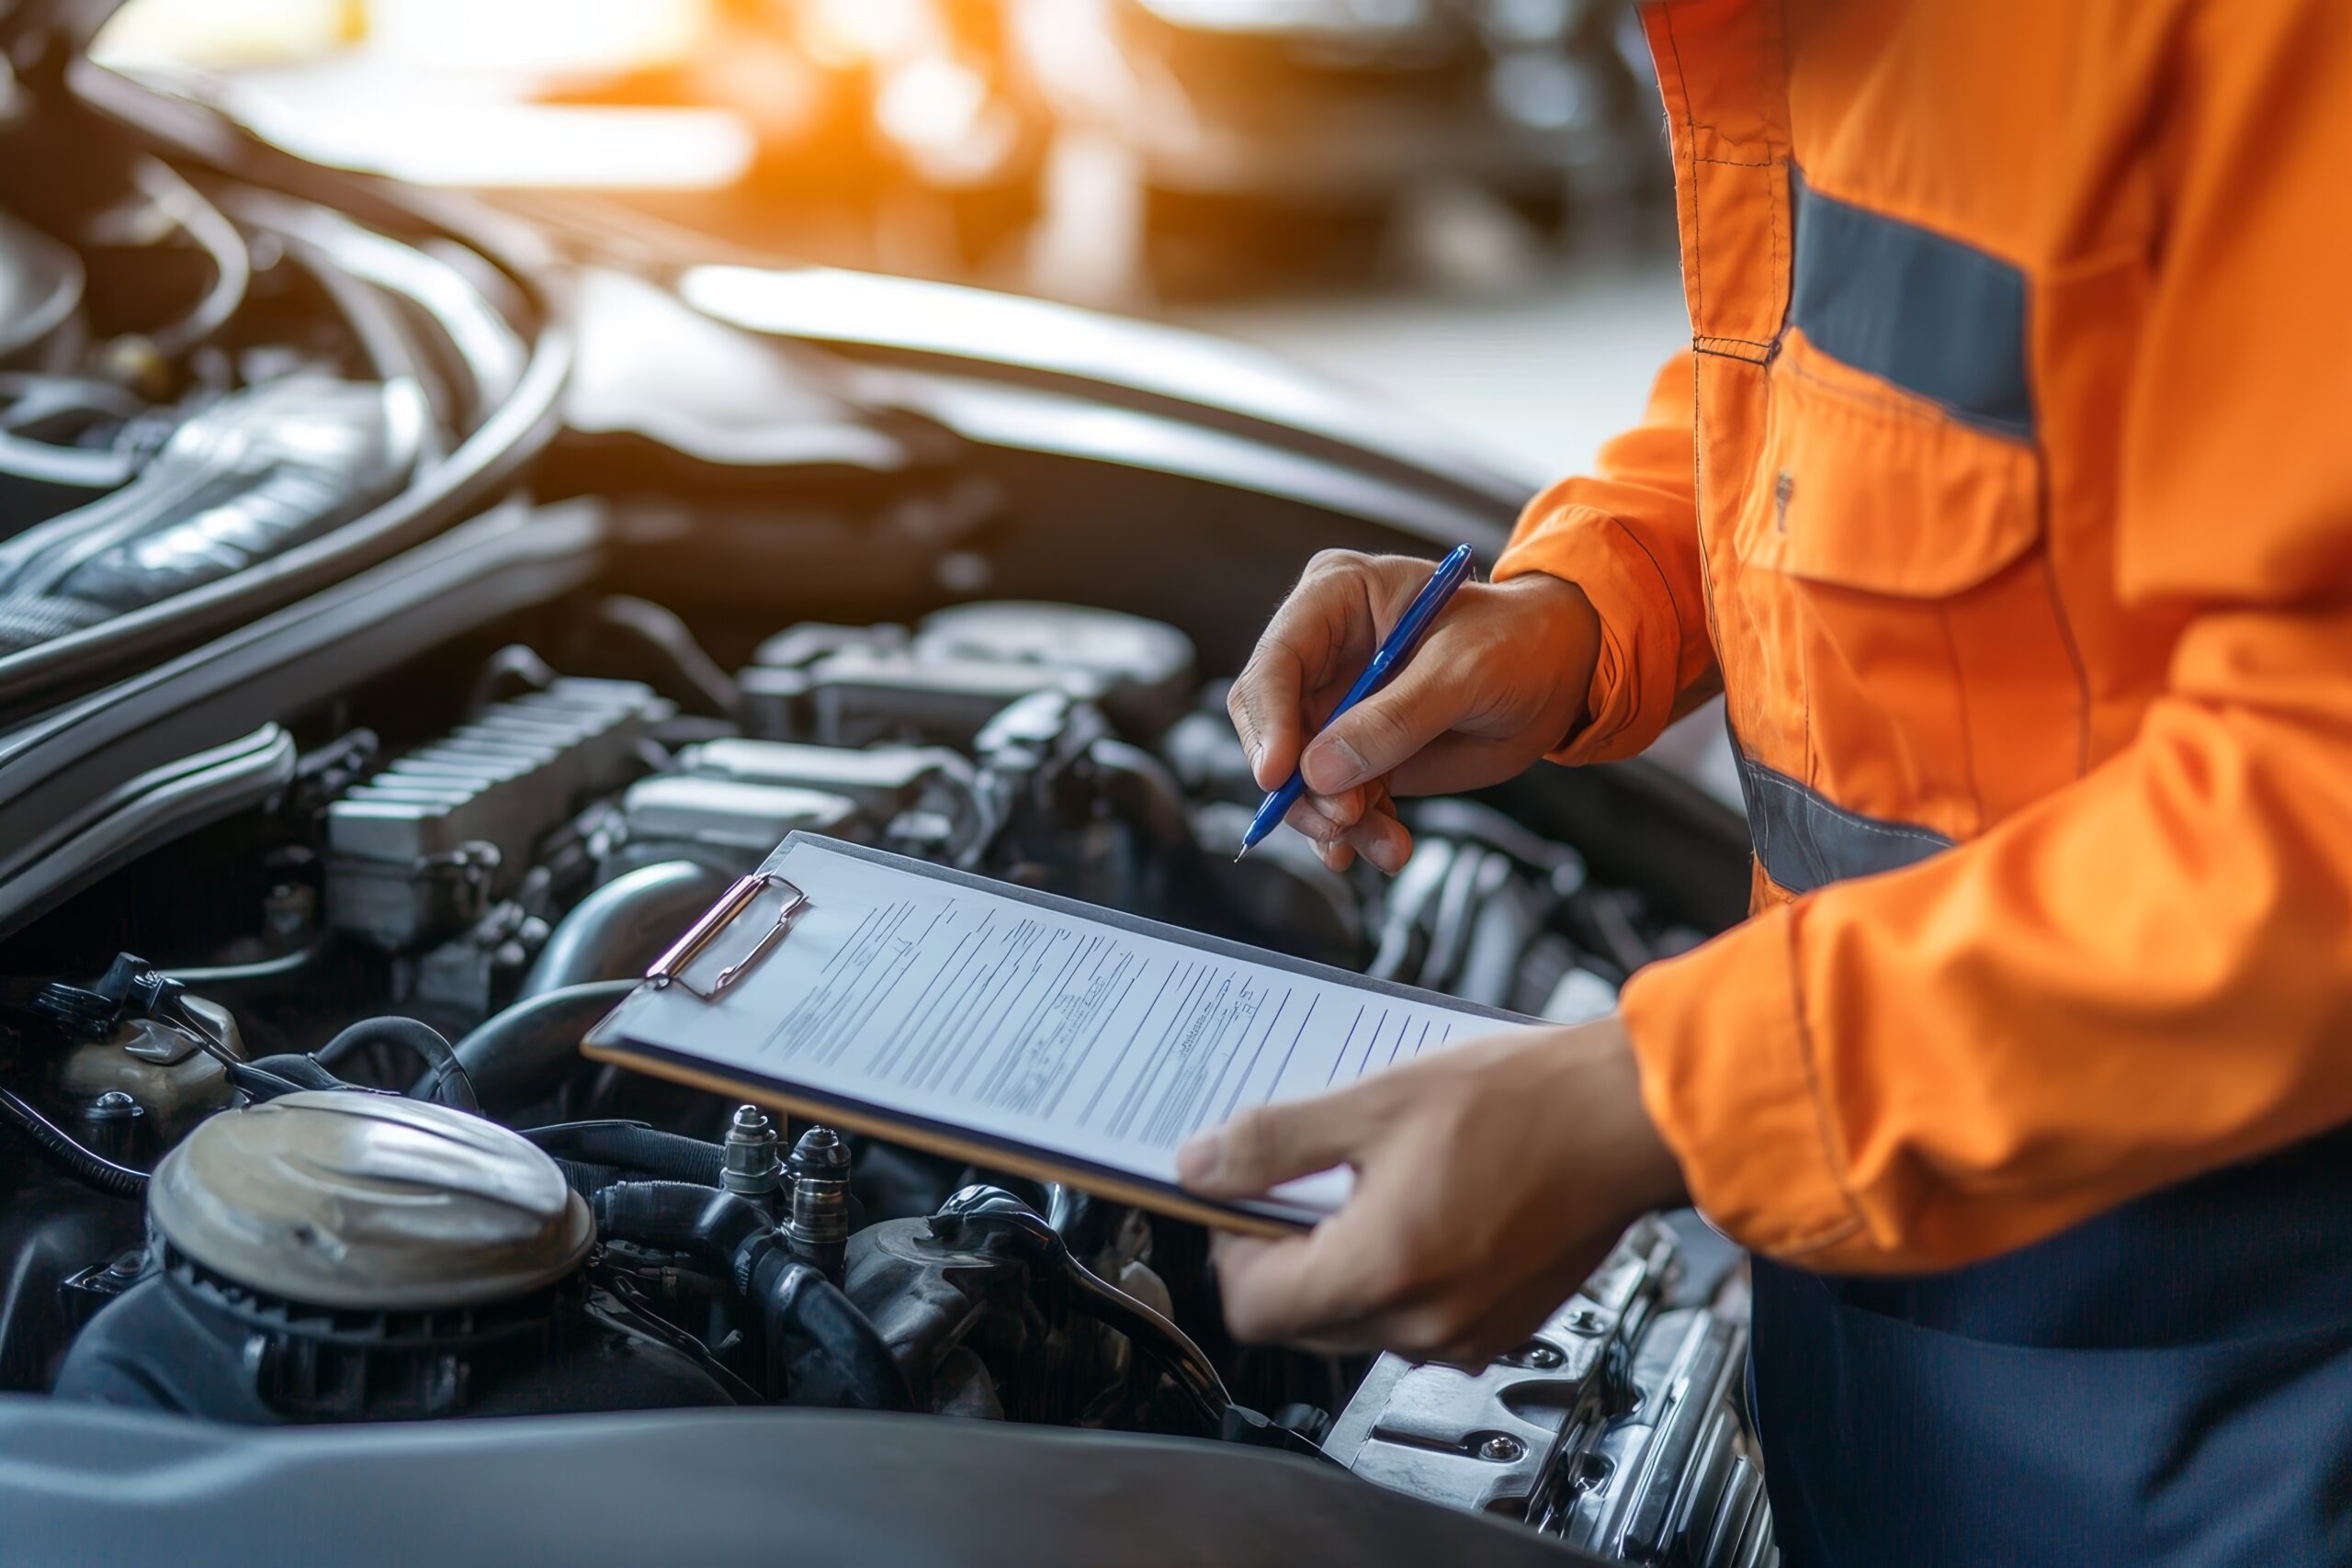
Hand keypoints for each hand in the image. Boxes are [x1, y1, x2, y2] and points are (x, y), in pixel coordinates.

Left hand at [1176, 1015, 1684, 1361]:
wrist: (1627, 1118)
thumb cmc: (1525, 1104)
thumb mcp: (1374, 1103)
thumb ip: (1273, 1143)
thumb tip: (1202, 1167)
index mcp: (1381, 1272)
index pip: (1250, 1309)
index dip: (1231, 1248)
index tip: (1244, 1202)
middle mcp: (1423, 1325)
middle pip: (1300, 1322)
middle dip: (1286, 1255)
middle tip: (1308, 1183)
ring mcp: (1467, 1336)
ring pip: (1358, 1323)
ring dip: (1345, 1263)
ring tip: (1375, 1183)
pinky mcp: (1500, 1329)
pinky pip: (1417, 1321)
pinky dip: (1401, 1273)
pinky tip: (1422, 1205)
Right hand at [1228, 551, 1599, 873]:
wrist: (1556, 675)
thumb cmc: (1517, 642)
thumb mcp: (1465, 671)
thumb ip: (1395, 720)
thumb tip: (1320, 772)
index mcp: (1336, 598)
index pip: (1276, 662)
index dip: (1270, 721)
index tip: (1281, 776)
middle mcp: (1323, 652)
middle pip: (1273, 727)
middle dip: (1300, 784)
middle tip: (1340, 819)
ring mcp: (1337, 707)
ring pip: (1301, 777)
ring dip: (1333, 820)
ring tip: (1382, 842)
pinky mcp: (1359, 753)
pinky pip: (1336, 801)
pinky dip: (1356, 833)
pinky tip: (1386, 847)